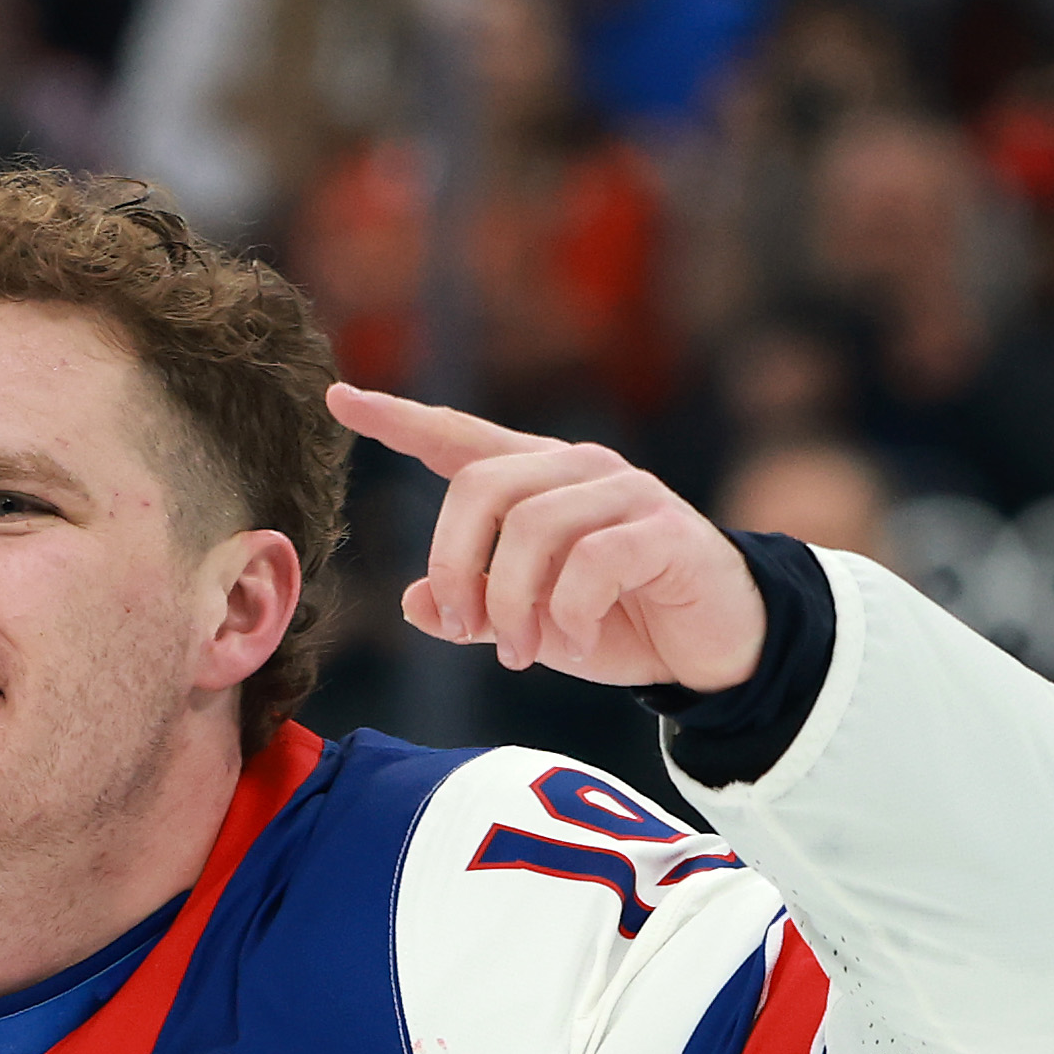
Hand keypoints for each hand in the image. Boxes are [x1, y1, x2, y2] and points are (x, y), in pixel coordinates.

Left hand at [328, 380, 765, 694]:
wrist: (714, 647)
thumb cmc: (618, 622)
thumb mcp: (531, 624)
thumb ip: (474, 610)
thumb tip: (411, 602)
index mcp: (538, 481)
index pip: (459, 438)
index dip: (399, 419)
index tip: (340, 398)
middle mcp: (578, 471)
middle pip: (479, 487)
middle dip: (456, 567)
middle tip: (466, 630)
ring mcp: (626, 494)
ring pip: (531, 529)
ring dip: (513, 606)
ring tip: (521, 656)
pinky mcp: (665, 532)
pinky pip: (592, 562)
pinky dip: (570, 616)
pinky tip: (579, 647)